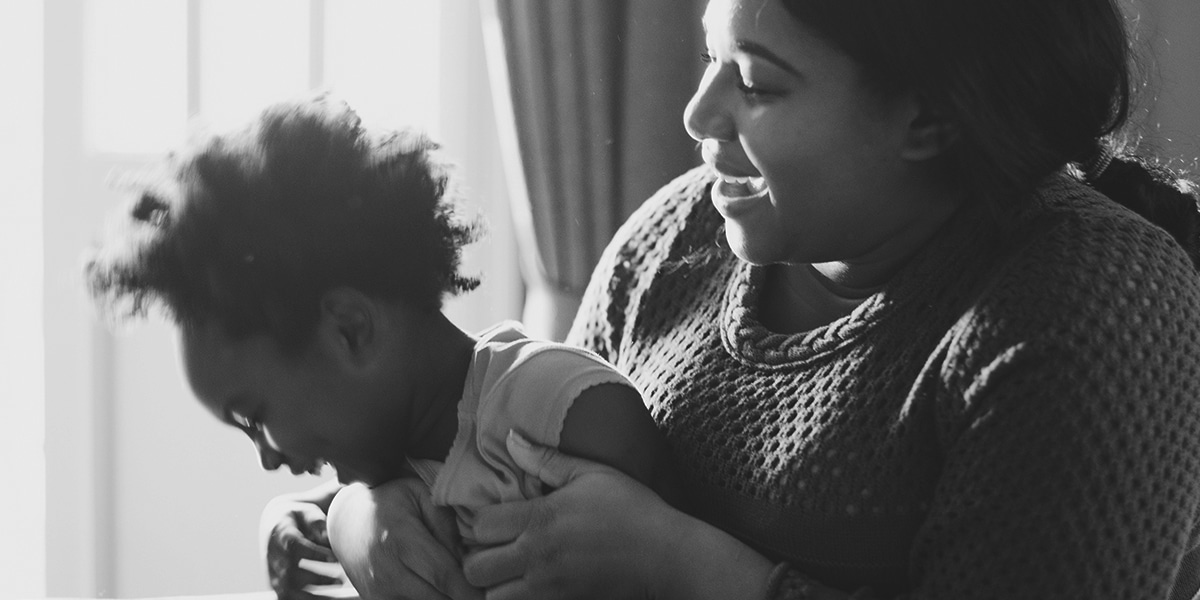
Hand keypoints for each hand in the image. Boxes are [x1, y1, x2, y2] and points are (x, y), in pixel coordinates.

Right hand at [261, 498, 343, 599]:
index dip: (313, 553)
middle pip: (289, 571)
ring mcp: (273, 570)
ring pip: (286, 590)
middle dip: (315, 578)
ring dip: (311, 596)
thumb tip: (328, 537)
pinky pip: (287, 597)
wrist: (275, 524)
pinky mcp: (275, 583)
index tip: (334, 558)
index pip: (294, 544)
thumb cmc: (299, 518)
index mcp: (281, 532)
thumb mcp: (308, 513)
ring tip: (335, 595)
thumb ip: (318, 523)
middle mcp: (274, 554)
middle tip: (340, 580)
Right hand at [327, 479, 483, 599]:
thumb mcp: (421, 496)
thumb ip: (447, 524)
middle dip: (465, 598)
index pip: (444, 575)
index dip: (471, 589)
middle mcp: (387, 573)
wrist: (347, 522)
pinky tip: (446, 592)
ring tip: (468, 591)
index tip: (492, 592)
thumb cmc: (392, 503)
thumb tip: (470, 556)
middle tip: (488, 592)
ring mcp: (379, 593)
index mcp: (401, 541)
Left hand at [461, 431, 683, 599]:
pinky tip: (531, 586)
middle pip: (475, 569)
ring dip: (496, 586)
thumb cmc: (632, 509)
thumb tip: (510, 438)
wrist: (666, 557)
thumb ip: (545, 459)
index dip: (481, 523)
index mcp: (541, 518)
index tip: (495, 520)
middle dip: (479, 559)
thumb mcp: (591, 473)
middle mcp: (538, 556)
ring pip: (493, 598)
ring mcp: (548, 588)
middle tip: (494, 550)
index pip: (481, 526)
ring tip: (510, 572)